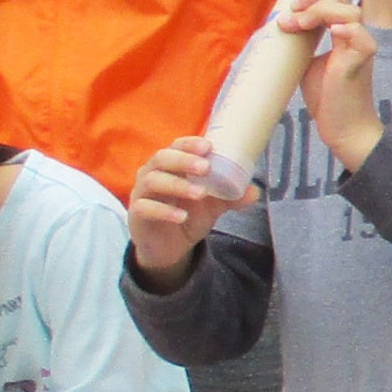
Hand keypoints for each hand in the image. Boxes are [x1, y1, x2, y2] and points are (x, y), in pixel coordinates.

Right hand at [127, 137, 250, 288]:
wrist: (168, 247)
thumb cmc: (187, 214)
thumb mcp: (212, 206)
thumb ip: (230, 197)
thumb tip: (254, 191)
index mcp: (171, 166)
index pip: (176, 146)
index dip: (189, 144)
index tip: (208, 146)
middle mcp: (152, 174)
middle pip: (162, 159)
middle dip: (184, 160)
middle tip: (206, 168)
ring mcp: (142, 193)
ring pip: (153, 181)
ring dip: (178, 185)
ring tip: (200, 193)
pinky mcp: (137, 214)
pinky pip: (145, 208)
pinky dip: (164, 211)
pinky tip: (181, 216)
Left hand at [297, 0, 383, 172]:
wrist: (345, 128)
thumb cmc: (328, 99)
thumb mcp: (308, 64)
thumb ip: (303, 44)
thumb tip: (281, 28)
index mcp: (345, 36)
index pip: (335, 1)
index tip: (291, 9)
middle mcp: (355, 38)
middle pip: (342, 0)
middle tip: (293, 11)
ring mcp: (360, 49)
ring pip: (350, 13)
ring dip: (322, 12)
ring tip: (299, 23)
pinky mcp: (360, 63)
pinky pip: (361, 39)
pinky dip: (348, 30)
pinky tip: (333, 30)